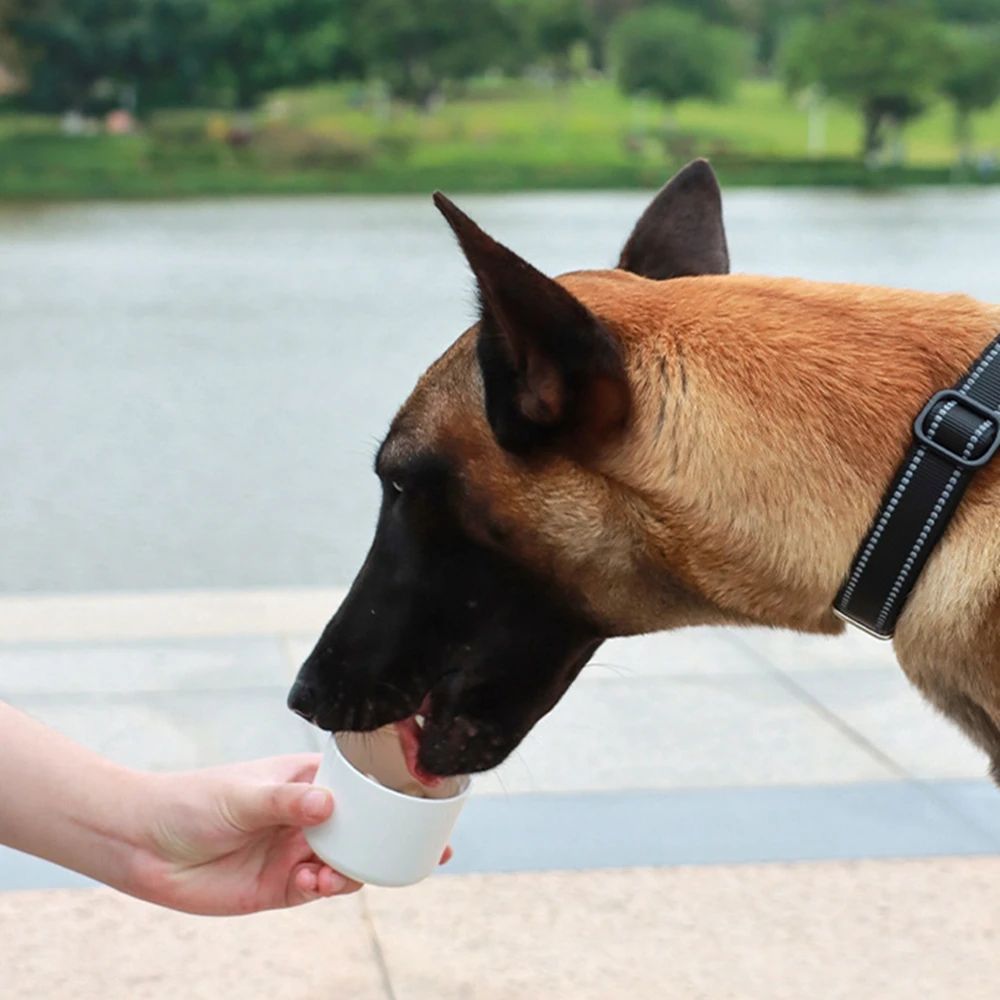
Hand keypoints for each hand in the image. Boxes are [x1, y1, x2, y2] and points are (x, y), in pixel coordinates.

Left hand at [127, 754, 361, 915]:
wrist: (144, 846)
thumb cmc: (192, 803)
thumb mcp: (242, 796)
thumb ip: (285, 802)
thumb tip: (327, 805)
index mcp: (303, 779)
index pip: (353, 783)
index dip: (378, 793)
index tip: (398, 804)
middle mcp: (306, 815)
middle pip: (356, 828)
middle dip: (371, 840)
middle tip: (374, 850)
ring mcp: (294, 850)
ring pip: (342, 862)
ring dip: (348, 869)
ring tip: (332, 874)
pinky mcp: (280, 886)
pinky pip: (316, 888)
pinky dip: (323, 887)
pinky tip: (311, 882)